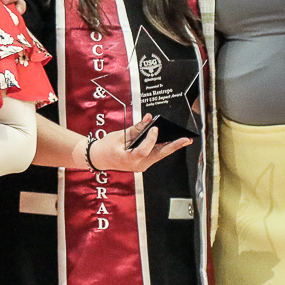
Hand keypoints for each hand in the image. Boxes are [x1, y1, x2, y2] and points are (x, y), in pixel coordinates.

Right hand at [75, 115, 191, 171]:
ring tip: (183, 140)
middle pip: (159, 155)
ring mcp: (141, 165)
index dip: (151, 139)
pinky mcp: (142, 163)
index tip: (154, 127)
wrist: (98, 158)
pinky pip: (155, 155)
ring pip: (159, 155)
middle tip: (186, 140)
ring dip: (171, 147)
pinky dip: (163, 147)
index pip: (144, 150)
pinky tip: (171, 141)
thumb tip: (149, 119)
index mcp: (129, 159)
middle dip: (173, 146)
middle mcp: (138, 164)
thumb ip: (136, 128)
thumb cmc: (106, 147)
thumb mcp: (119, 135)